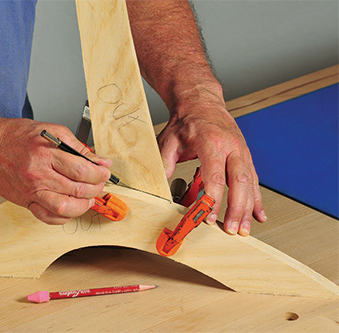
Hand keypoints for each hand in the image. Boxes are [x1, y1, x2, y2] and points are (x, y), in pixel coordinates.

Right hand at [0, 118, 110, 224]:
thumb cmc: (14, 136)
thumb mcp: (49, 130)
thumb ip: (76, 146)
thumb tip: (98, 160)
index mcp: (46, 153)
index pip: (82, 169)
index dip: (100, 173)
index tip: (105, 172)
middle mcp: (39, 174)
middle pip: (78, 189)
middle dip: (96, 188)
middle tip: (99, 184)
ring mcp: (31, 191)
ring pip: (65, 208)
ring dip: (83, 205)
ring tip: (88, 198)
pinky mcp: (25, 201)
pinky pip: (48, 217)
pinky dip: (64, 217)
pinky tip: (70, 208)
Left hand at [157, 89, 266, 235]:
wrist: (201, 101)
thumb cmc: (186, 122)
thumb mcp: (169, 140)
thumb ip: (164, 164)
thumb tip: (158, 187)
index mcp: (211, 142)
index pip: (215, 176)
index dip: (213, 199)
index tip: (207, 217)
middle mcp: (231, 146)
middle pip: (239, 181)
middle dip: (237, 208)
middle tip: (233, 230)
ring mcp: (241, 151)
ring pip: (250, 182)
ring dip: (248, 208)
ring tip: (244, 229)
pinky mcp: (245, 156)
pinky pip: (254, 180)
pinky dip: (256, 199)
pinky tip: (258, 215)